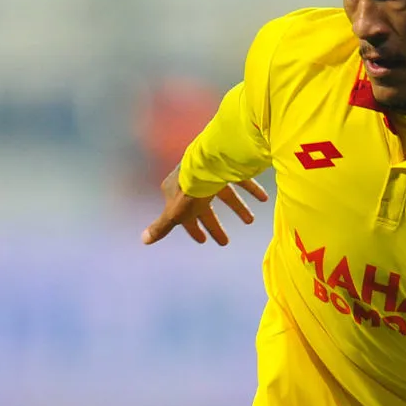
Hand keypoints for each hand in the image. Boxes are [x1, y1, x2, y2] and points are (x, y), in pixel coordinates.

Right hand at [141, 167, 267, 246]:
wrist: (209, 164)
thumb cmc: (190, 191)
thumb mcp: (175, 214)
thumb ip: (162, 227)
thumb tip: (143, 240)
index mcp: (177, 191)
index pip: (183, 214)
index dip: (193, 228)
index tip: (202, 240)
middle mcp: (194, 180)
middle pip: (205, 207)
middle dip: (214, 225)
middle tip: (225, 242)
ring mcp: (212, 171)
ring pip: (225, 193)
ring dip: (238, 208)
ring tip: (250, 220)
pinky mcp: (228, 164)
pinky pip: (242, 178)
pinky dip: (252, 189)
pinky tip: (263, 200)